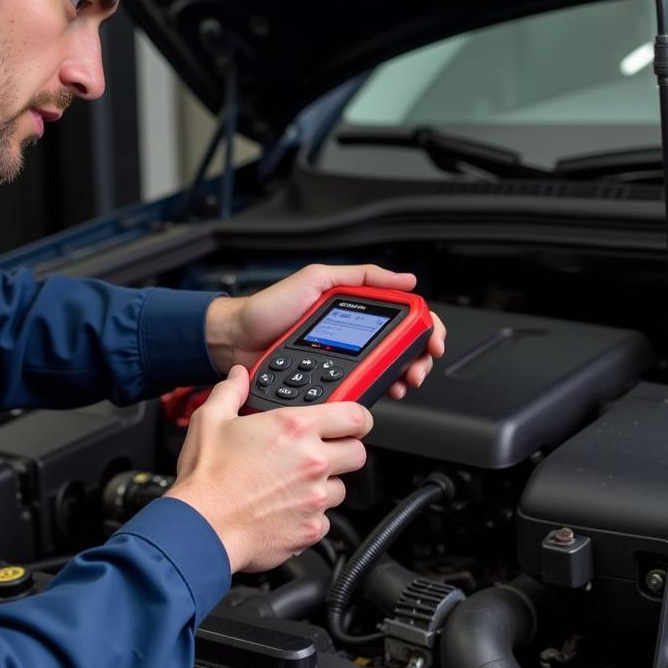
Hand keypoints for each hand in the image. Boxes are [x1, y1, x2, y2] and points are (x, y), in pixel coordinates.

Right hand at [166, 365, 372, 571]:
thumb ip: (231, 391)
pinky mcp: (311, 529)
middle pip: (358, 453)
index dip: (357, 418)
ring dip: (324, 485)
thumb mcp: (211, 419)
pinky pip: (324, 519)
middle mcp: (312, 461)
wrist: (202, 527)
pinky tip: (284, 509)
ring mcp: (315, 498)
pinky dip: (309, 515)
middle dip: (344, 451)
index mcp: (295, 428)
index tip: (351, 423)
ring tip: (293, 484)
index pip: (355, 416)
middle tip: (320, 453)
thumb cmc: (207, 476)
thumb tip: (239, 376)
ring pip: (341, 488)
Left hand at [205, 263, 446, 399]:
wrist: (236, 341)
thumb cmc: (268, 307)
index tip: (431, 339)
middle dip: (417, 359)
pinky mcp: (329, 384)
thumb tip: (404, 279)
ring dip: (401, 378)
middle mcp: (351, 336)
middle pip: (400, 349)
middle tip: (417, 368)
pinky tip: (379, 391)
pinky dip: (375, 392)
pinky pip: (359, 390)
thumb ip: (359, 275)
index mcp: (352, 309)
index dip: (423, 329)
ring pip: (385, 373)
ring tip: (401, 382)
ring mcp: (342, 361)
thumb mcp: (316, 278)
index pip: (400, 317)